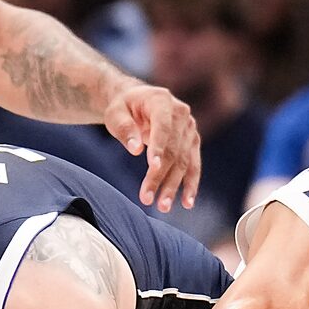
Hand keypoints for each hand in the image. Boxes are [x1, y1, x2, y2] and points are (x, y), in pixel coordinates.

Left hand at [102, 81, 200, 211]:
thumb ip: (124, 128)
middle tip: (147, 199)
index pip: (162, 127)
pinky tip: (187, 203)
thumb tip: (136, 149)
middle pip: (173, 149)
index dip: (159, 147)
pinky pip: (193, 165)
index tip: (152, 167)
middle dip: (160, 176)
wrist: (138, 101)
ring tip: (163, 207)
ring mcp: (189, 128)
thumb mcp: (115, 113)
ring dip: (174, 185)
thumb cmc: (123, 108)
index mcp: (161, 101)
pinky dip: (190, 184)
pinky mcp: (192, 142)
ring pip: (183, 161)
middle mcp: (181, 113)